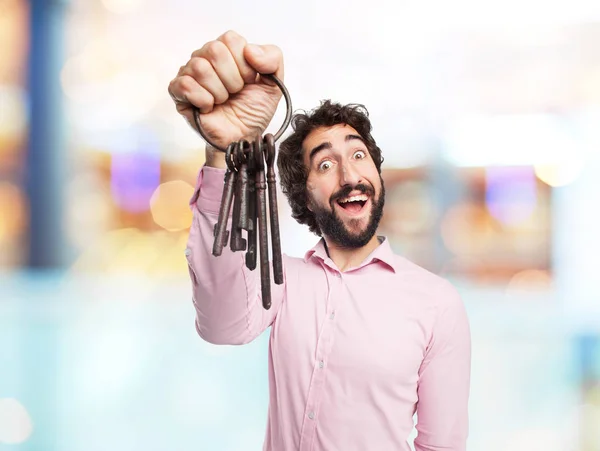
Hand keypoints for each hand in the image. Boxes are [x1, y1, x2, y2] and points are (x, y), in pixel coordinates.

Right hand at [168, 30, 283, 161]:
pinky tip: (209, 108)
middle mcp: (205, 57)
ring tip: (222, 101)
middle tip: (235, 93)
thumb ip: (273, 58)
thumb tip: (250, 50)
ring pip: (200, 67)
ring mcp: (189, 73)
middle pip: (214, 50)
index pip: (231, 40)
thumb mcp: (273, 84)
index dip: (244, 65)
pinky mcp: (177, 92)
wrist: (242, 137)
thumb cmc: (253, 110)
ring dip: (219, 92)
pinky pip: (186, 85)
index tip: (249, 82)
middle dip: (232, 79)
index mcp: (227, 50)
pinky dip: (204, 100)